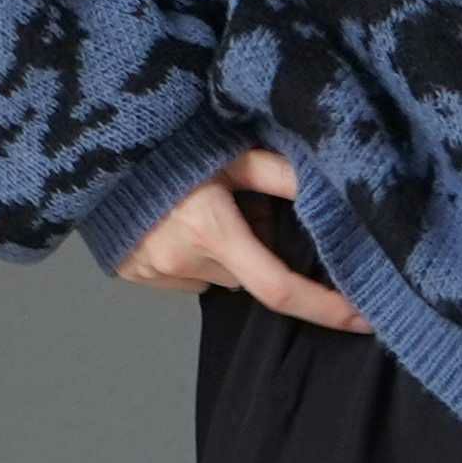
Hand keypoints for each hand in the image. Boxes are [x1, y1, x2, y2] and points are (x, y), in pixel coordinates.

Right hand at [112, 145, 374, 333]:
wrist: (96, 149)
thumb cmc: (171, 143)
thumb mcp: (232, 151)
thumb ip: (281, 173)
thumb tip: (335, 188)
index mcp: (213, 232)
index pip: (280, 287)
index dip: (325, 307)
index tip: (365, 319)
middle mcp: (183, 261)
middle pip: (247, 275)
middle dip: (258, 248)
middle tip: (245, 203)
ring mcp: (155, 273)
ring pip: (217, 276)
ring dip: (225, 251)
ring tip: (204, 204)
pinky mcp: (135, 274)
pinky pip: (185, 275)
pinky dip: (194, 255)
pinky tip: (178, 219)